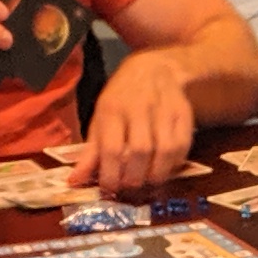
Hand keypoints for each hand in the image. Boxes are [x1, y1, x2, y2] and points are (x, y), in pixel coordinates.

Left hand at [79, 53, 199, 191]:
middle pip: (140, 151)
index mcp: (112, 109)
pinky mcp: (184, 115)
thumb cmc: (121, 99)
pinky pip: (182, 146)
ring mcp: (164, 110)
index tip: (109, 188)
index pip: (112, 148)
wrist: (154, 70)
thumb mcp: (100, 119)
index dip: (111, 175)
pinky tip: (164, 169)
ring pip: (164, 150)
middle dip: (134, 177)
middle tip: (129, 187)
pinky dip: (173, 164)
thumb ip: (90, 152)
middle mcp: (139, 108)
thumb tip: (74, 182)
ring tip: (147, 181)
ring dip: (156, 174)